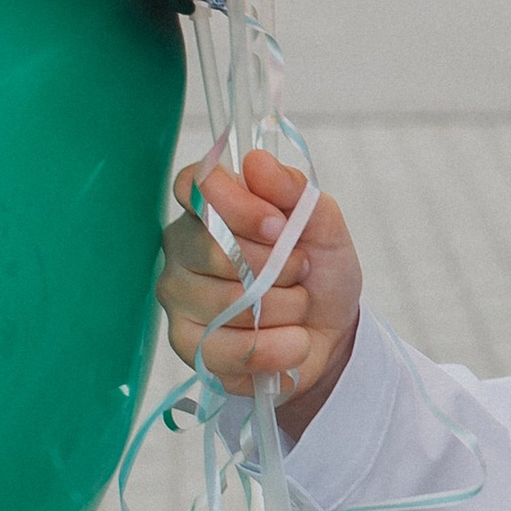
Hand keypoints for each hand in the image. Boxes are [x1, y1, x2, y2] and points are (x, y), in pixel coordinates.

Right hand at [156, 146, 363, 432]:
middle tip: (301, 271)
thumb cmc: (319, 272)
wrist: (332, 334)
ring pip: (229, 303)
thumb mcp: (323, 224)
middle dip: (278, 266)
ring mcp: (178, 297)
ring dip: (286, 308)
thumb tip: (256, 162)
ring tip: (298, 307)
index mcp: (210, 208)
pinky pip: (229, 349)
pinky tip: (292, 342)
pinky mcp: (187, 345)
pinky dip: (277, 348)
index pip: (196, 187)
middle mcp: (182, 248)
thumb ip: (293, 189)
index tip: (280, 226)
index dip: (240, 206)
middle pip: (216, 249)